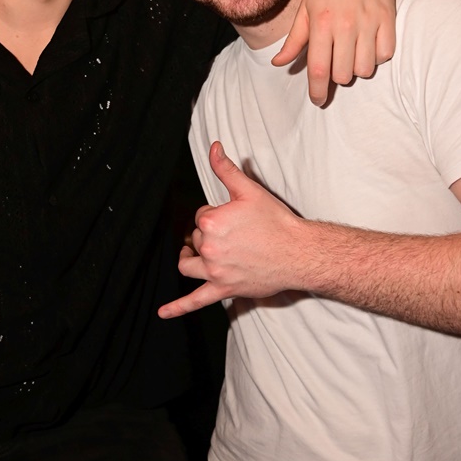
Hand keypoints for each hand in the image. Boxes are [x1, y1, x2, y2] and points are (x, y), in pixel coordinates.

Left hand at [159, 142, 305, 317]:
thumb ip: (226, 169)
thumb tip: (213, 148)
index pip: (200, 217)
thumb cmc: (276, 222)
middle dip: (208, 236)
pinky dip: (177, 308)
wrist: (298, 252)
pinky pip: (195, 301)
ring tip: (190, 256)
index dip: (215, 215)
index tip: (234, 218)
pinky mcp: (223, 289)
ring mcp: (215, 271)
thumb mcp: (249, 191)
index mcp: (212, 223)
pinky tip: (163, 313)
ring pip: (188, 265)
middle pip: (195, 240)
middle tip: (231, 235)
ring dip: (188, 259)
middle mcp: (209, 248)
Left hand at [275, 0, 395, 105]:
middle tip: (336, 63)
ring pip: (365, 68)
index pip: (318, 69)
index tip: (318, 101)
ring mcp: (369, 21)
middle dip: (337, 76)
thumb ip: (294, 40)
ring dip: (357, 68)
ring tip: (352, 53)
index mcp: (321, 23)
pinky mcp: (388, 18)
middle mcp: (345, 24)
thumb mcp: (305, 9)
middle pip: (343, 74)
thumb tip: (279, 64)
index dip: (318, 91)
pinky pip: (385, 54)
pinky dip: (376, 57)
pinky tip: (368, 46)